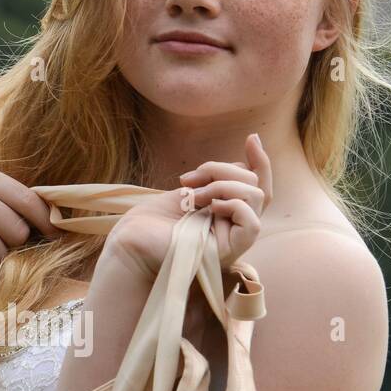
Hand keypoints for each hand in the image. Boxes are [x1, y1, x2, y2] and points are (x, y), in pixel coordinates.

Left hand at [106, 133, 271, 279]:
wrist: (130, 243)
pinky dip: (233, 205)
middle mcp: (233, 227)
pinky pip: (252, 223)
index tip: (252, 138)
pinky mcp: (229, 252)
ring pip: (255, 197)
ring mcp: (233, 241)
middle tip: (188, 180)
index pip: (256, 187)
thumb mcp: (188, 189)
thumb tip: (245, 156)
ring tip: (193, 197)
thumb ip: (217, 179)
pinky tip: (209, 208)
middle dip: (223, 170)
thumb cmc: (151, 221)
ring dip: (222, 185)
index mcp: (225, 214)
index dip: (260, 161)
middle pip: (255, 185)